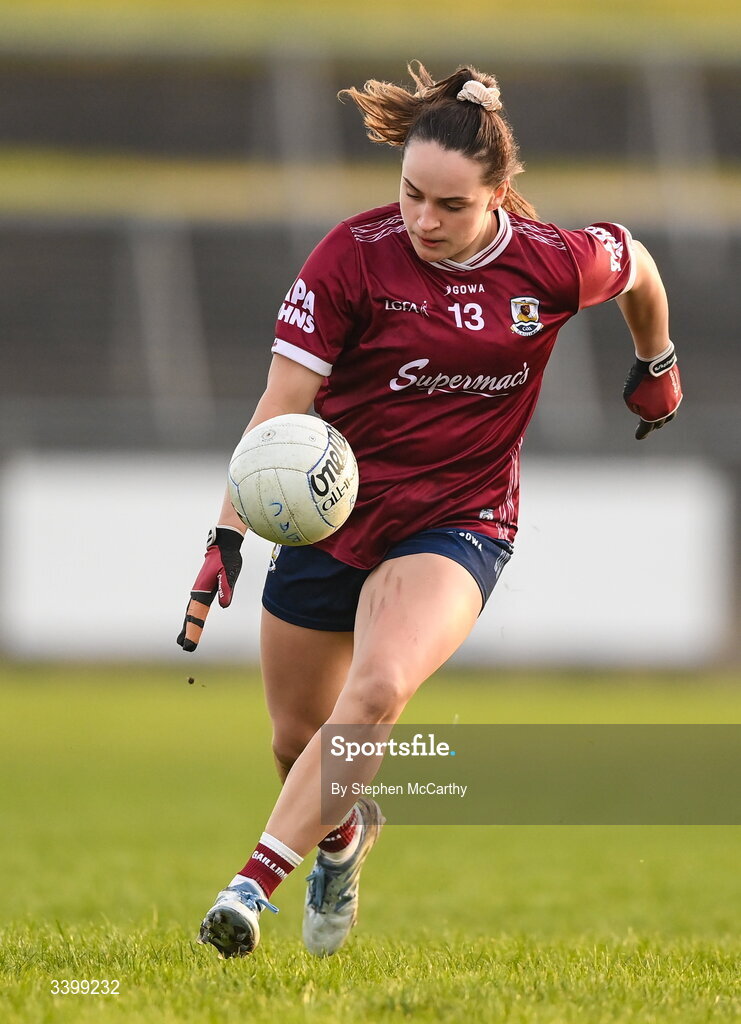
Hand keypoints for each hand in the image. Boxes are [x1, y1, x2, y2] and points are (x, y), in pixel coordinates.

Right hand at [177, 526, 243, 651]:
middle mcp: (198, 591)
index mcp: (203, 590)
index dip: (193, 630)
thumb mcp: (229, 572)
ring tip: (182, 639)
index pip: (197, 614)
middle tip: (185, 647)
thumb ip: (226, 588)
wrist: (223, 546)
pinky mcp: (204, 588)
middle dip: (188, 631)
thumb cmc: (227, 558)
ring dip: (188, 624)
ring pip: (191, 610)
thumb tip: (224, 605)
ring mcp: (199, 590)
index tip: (189, 644)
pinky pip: (196, 606)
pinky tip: (192, 620)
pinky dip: (192, 615)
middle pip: (191, 614)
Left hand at [622, 343, 681, 439]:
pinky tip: (663, 404)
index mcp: (652, 416)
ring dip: (662, 418)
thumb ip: (635, 407)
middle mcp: (665, 411)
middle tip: (645, 427)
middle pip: (658, 423)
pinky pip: (672, 404)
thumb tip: (642, 411)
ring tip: (657, 418)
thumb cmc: (638, 380)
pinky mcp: (677, 392)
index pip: (646, 429)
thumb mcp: (629, 396)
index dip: (641, 433)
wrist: (654, 362)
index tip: (638, 437)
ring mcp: (673, 402)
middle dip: (652, 426)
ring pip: (669, 415)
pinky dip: (666, 406)